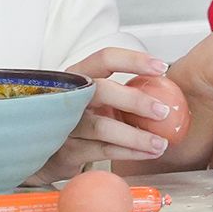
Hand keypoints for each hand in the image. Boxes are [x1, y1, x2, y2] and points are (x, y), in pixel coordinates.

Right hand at [48, 46, 178, 174]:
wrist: (45, 152)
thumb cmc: (78, 119)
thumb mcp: (95, 99)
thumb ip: (121, 92)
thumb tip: (167, 90)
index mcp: (78, 76)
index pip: (105, 58)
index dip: (134, 60)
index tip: (161, 67)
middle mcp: (69, 96)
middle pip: (101, 91)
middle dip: (136, 101)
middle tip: (163, 111)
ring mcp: (65, 125)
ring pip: (103, 127)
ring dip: (137, 136)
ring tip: (160, 143)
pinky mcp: (67, 151)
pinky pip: (103, 150)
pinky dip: (129, 152)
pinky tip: (147, 152)